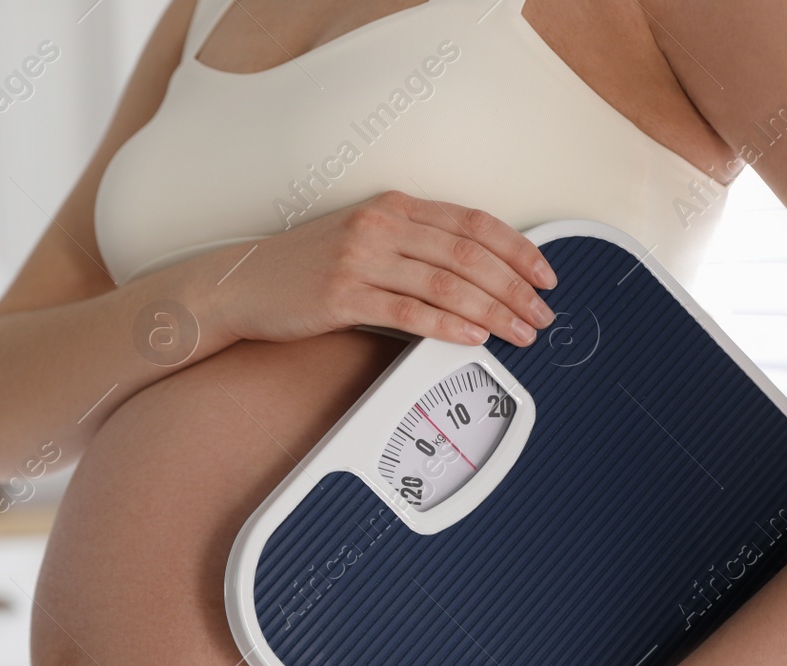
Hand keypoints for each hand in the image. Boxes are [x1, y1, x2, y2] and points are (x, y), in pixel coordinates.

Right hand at [207, 190, 556, 348]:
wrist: (241, 284)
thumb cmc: (304, 269)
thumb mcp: (364, 242)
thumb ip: (414, 249)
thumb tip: (476, 278)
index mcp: (393, 207)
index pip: (473, 223)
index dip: (518, 249)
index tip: (545, 275)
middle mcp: (381, 226)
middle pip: (469, 254)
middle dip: (516, 287)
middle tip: (541, 314)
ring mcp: (361, 259)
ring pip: (447, 283)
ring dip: (494, 311)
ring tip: (519, 332)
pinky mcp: (343, 296)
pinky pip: (410, 312)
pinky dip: (449, 326)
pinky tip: (473, 338)